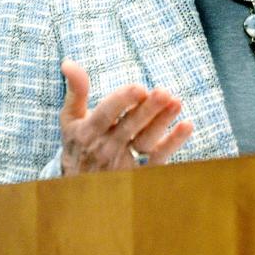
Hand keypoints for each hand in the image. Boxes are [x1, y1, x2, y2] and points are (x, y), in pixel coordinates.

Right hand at [59, 59, 193, 174]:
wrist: (76, 193)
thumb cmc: (77, 146)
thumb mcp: (70, 120)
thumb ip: (76, 91)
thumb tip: (68, 62)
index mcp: (88, 131)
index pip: (106, 114)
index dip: (122, 101)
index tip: (139, 88)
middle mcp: (105, 148)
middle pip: (130, 127)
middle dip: (147, 110)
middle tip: (164, 92)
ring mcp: (123, 164)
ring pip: (145, 142)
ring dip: (162, 123)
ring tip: (177, 102)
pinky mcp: (138, 176)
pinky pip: (157, 161)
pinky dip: (172, 144)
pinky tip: (187, 125)